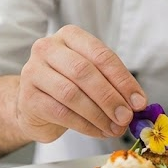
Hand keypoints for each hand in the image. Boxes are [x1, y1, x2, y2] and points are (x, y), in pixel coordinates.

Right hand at [16, 25, 146, 142]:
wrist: (35, 105)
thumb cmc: (68, 86)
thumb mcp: (92, 77)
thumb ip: (113, 84)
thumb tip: (138, 103)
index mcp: (70, 36)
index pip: (101, 55)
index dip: (122, 79)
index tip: (139, 101)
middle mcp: (48, 48)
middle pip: (84, 72)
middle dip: (110, 97)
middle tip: (126, 117)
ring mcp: (33, 72)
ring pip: (71, 93)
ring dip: (98, 114)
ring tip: (114, 128)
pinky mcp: (28, 98)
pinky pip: (61, 113)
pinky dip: (85, 125)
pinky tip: (98, 131)